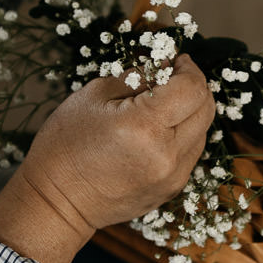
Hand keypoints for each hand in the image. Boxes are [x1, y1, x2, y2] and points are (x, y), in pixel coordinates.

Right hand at [0, 57, 213, 262]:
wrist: (57, 201)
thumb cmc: (65, 146)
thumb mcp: (95, 96)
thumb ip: (138, 77)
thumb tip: (166, 66)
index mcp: (145, 126)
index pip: (192, 88)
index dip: (188, 68)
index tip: (175, 61)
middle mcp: (167, 154)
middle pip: (206, 108)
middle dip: (193, 87)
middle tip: (171, 78)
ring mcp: (173, 176)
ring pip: (202, 130)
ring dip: (189, 111)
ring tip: (160, 106)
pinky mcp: (172, 188)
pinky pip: (191, 152)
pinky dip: (182, 134)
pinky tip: (157, 131)